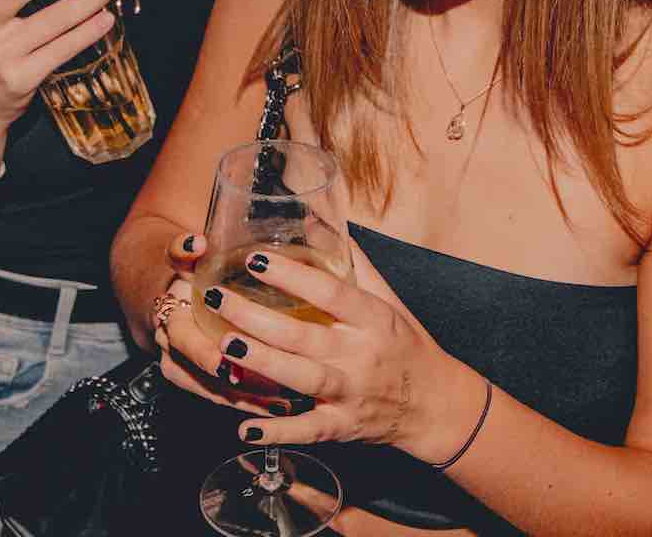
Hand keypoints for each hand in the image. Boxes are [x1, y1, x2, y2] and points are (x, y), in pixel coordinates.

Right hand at [151, 232, 289, 412]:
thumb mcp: (178, 255)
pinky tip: (279, 406)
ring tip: (279, 403)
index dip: (203, 354)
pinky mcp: (198, 377)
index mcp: (168, 315)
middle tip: (266, 393)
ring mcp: (182, 363)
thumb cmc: (179, 267)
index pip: (182, 339)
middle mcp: (172, 345)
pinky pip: (218, 395)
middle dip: (228, 386)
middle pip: (196, 374)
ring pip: (207, 390)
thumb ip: (184, 249)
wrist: (157, 286)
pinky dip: (246, 402)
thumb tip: (196, 242)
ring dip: (241, 399)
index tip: (228, 365)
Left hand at [188, 240, 484, 461]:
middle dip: (256, 317)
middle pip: (304, 335)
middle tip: (217, 299)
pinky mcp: (342, 427)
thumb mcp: (386, 300)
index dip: (292, 275)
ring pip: (302, 378)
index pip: (330, 292)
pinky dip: (278, 432)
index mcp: (373, 318)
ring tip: (225, 347)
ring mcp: (351, 393)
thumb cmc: (404, 343)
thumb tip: (316, 218)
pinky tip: (245, 428)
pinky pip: (307, 430)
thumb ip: (351, 262)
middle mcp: (362, 354)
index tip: (254, 258)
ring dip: (262, 363)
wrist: (434, 404)